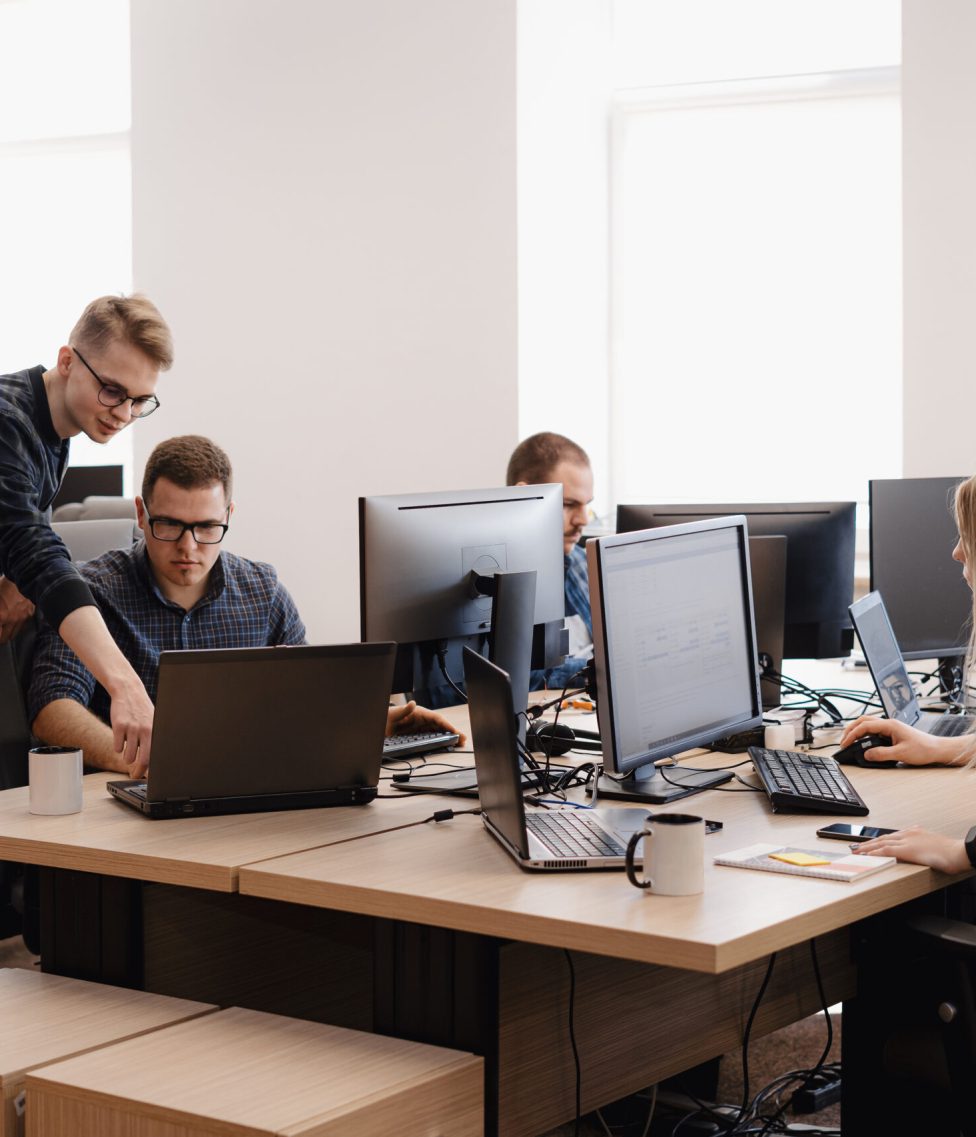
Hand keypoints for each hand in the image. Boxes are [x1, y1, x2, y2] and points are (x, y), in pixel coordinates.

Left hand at [0, 575, 34, 643]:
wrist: (24, 576)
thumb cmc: (5, 586)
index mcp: (1, 615)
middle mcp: (12, 619)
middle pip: (5, 638)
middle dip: (0, 637)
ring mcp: (22, 618)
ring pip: (14, 634)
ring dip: (7, 633)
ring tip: (3, 630)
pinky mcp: (30, 614)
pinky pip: (22, 626)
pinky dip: (16, 626)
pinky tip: (12, 622)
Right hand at [108, 675, 154, 777]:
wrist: (129, 692)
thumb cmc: (142, 710)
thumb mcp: (153, 723)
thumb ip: (153, 740)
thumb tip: (153, 762)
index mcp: (156, 730)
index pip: (155, 756)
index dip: (152, 770)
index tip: (148, 778)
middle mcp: (145, 730)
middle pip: (143, 760)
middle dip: (138, 771)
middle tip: (135, 775)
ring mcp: (132, 728)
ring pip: (128, 756)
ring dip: (127, 758)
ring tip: (129, 751)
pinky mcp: (118, 726)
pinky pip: (117, 747)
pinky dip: (118, 748)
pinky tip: (121, 740)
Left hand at [386, 700, 466, 746]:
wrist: (378, 727)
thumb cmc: (385, 718)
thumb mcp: (392, 714)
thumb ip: (403, 710)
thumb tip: (412, 704)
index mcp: (418, 713)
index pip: (436, 718)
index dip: (446, 724)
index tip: (454, 731)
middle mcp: (422, 720)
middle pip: (440, 726)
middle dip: (452, 732)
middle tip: (463, 739)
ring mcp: (421, 728)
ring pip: (438, 732)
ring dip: (449, 737)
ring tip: (459, 743)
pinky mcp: (418, 735)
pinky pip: (432, 738)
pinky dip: (441, 741)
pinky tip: (447, 745)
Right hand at [838, 714, 967, 765]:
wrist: (937, 749)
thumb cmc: (923, 749)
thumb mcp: (901, 754)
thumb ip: (881, 754)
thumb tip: (866, 754)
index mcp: (890, 725)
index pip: (865, 726)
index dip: (852, 735)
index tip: (845, 744)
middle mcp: (889, 724)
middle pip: (863, 721)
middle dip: (850, 730)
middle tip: (843, 741)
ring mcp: (890, 728)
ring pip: (868, 724)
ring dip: (857, 731)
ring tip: (849, 741)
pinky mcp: (892, 733)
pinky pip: (874, 731)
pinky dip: (865, 735)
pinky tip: (863, 742)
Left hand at [854, 825, 969, 873]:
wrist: (960, 852)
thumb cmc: (950, 852)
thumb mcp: (933, 845)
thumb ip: (923, 844)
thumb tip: (919, 849)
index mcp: (914, 832)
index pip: (891, 836)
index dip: (878, 840)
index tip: (868, 844)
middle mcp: (908, 834)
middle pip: (883, 838)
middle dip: (868, 843)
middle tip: (856, 848)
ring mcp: (907, 841)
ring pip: (881, 843)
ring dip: (867, 847)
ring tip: (856, 852)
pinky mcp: (908, 849)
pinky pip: (886, 850)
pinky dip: (875, 853)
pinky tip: (867, 855)